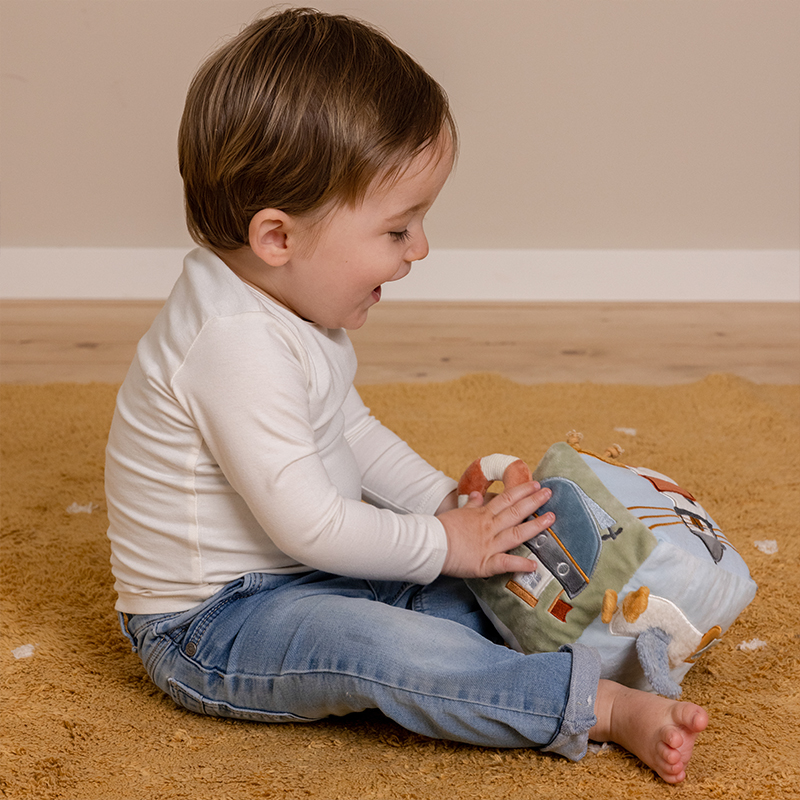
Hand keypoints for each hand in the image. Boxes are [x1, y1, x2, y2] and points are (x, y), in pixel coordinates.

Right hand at [437, 481, 553, 578]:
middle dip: (534, 502)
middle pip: (515, 512)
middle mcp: (489, 527)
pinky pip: (505, 563)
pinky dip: (520, 564)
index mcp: (482, 515)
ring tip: (551, 518)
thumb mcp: (456, 513)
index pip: (505, 499)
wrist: (431, 544)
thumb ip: (469, 505)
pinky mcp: (486, 563)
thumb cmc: (440, 529)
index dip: (522, 491)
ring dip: (535, 526)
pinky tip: (534, 564)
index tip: (535, 485)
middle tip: (549, 493)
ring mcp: (489, 544)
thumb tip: (475, 494)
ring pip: (516, 533)